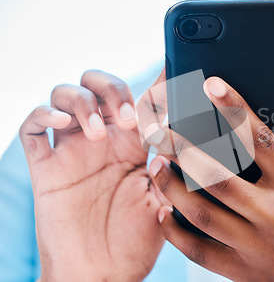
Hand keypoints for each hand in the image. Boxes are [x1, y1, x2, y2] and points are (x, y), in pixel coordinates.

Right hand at [19, 70, 164, 281]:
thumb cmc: (136, 242)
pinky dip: (43, 115)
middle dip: (113, 89)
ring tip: (99, 133)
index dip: (153, 83)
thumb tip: (176, 136)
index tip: (169, 77)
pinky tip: (62, 123)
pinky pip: (32, 127)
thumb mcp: (164, 201)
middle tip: (129, 118)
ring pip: (65, 94)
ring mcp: (72, 149)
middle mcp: (104, 139)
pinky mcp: (46, 167)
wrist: (101, 275)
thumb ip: (170, 169)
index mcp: (134, 143)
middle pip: (99, 84)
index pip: (140, 99)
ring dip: (83, 102)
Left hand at [146, 77, 273, 281]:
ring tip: (156, 165)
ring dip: (173, 188)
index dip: (235, 109)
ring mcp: (256, 248)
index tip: (210, 85)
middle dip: (184, 149)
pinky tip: (163, 211)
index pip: (261, 141)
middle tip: (160, 129)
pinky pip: (200, 253)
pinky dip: (176, 233)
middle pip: (219, 178)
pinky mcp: (242, 272)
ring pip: (203, 215)